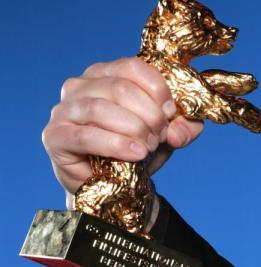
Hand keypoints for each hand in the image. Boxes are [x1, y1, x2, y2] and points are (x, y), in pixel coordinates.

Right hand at [41, 57, 204, 203]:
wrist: (113, 183)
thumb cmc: (137, 148)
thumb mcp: (169, 134)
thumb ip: (184, 126)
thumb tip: (177, 131)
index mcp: (106, 74)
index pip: (133, 67)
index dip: (159, 90)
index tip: (171, 113)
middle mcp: (80, 85)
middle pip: (121, 88)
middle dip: (149, 115)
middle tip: (159, 136)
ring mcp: (64, 109)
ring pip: (101, 109)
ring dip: (134, 129)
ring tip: (148, 146)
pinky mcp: (55, 136)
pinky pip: (86, 136)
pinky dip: (116, 145)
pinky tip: (136, 154)